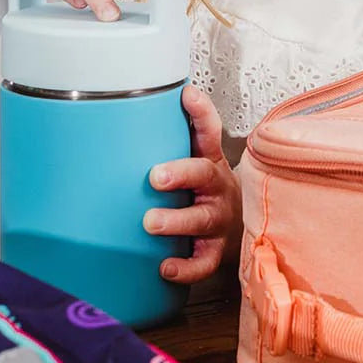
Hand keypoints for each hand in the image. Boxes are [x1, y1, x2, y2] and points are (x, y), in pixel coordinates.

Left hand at [142, 85, 241, 283]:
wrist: (239, 227)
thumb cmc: (203, 190)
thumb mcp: (196, 160)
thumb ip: (169, 141)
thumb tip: (123, 115)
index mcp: (210, 160)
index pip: (209, 130)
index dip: (201, 111)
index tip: (186, 94)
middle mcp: (217, 186)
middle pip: (203, 174)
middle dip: (180, 173)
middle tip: (154, 176)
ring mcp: (219, 219)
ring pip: (201, 219)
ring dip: (176, 221)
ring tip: (151, 222)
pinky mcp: (216, 251)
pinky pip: (204, 262)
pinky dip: (186, 267)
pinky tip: (166, 267)